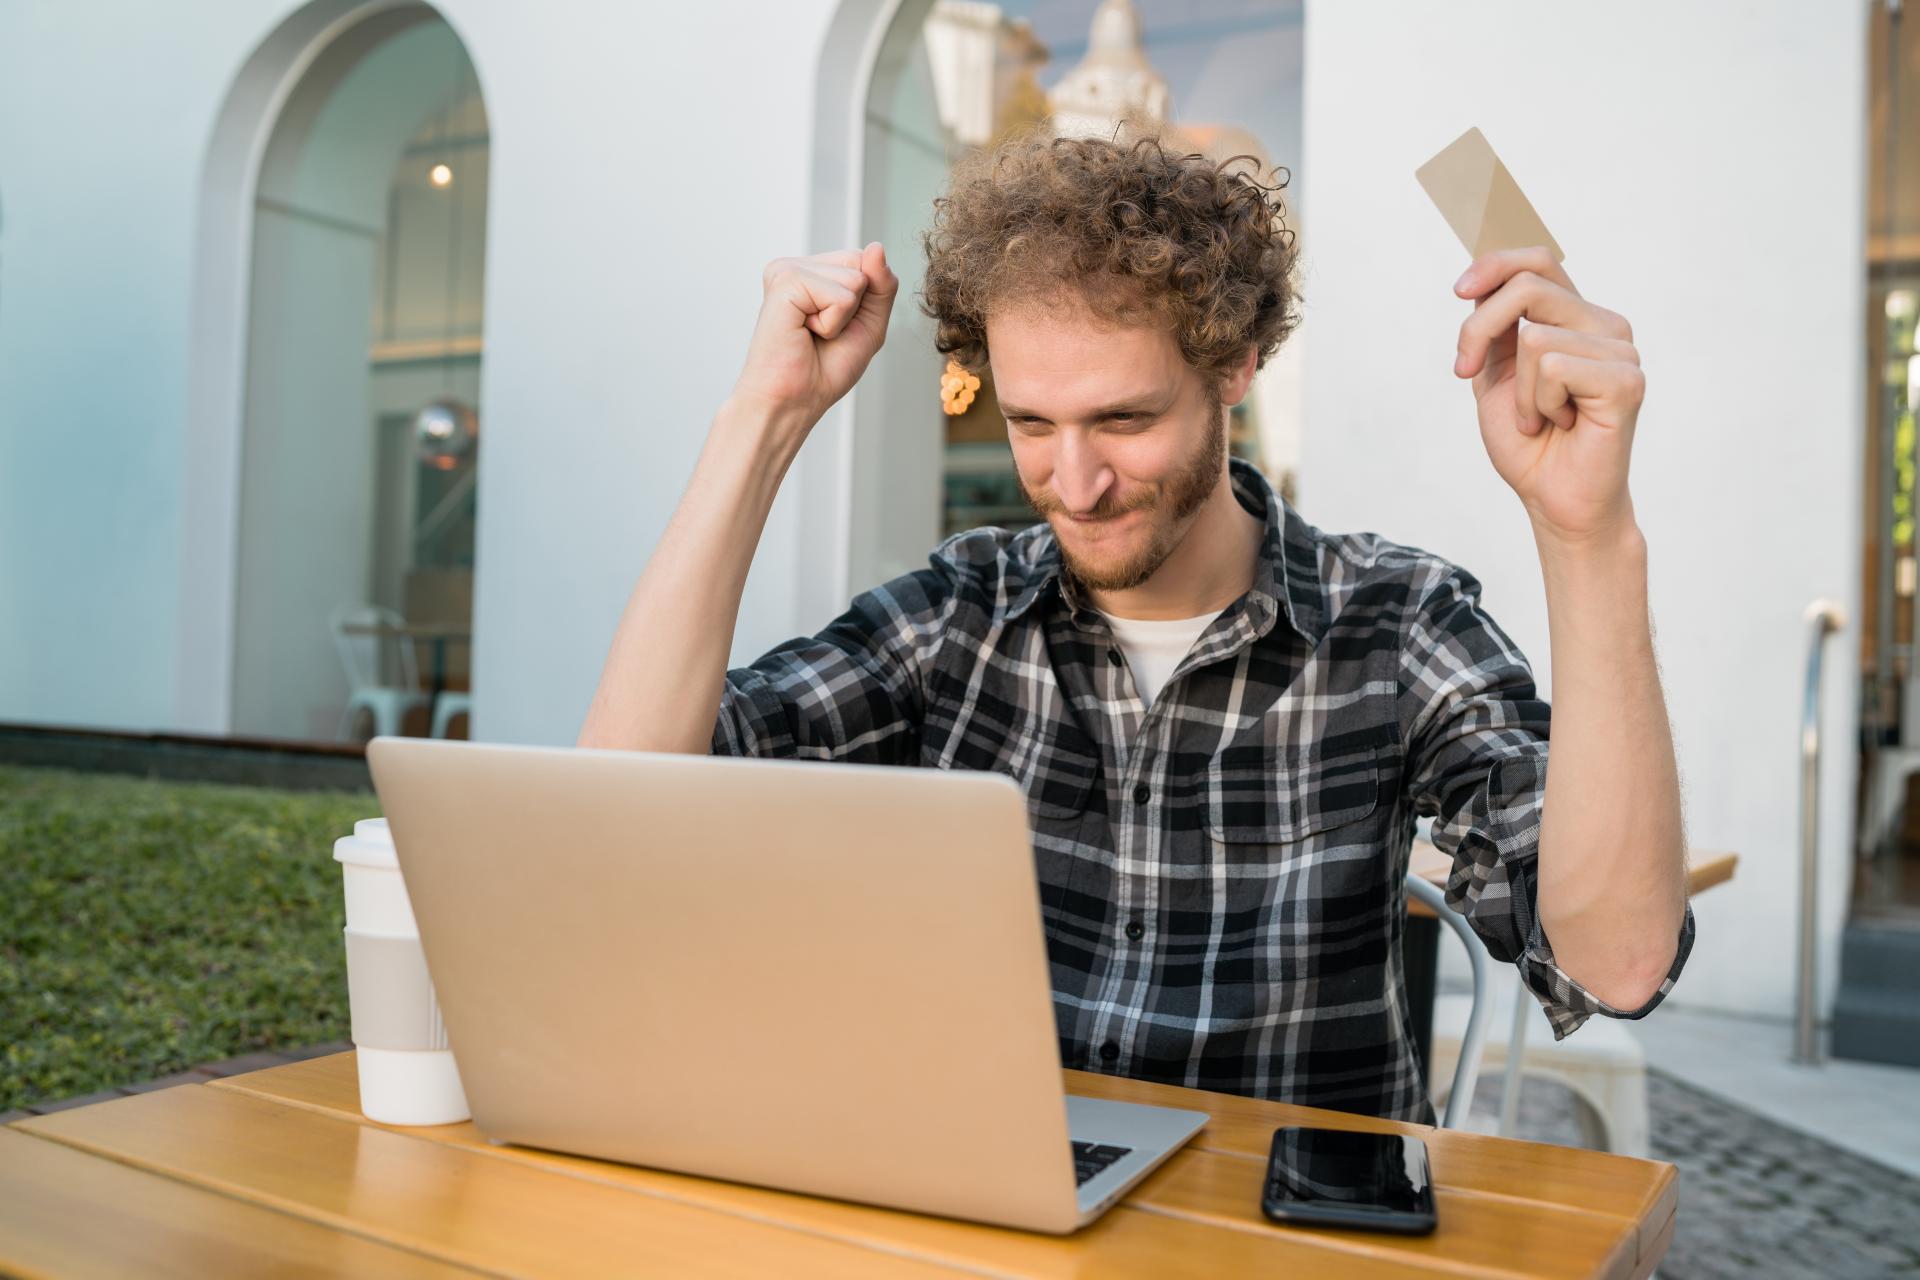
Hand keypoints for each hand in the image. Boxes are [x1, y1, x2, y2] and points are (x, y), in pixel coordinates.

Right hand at [729, 242, 898, 434]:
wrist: (794, 399)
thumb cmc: (825, 368)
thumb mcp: (869, 323)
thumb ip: (881, 285)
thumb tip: (876, 247)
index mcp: (813, 271)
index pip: (865, 261)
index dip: (865, 302)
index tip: (836, 328)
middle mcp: (798, 265)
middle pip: (861, 262)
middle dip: (856, 307)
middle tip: (823, 332)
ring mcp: (788, 269)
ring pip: (855, 277)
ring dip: (843, 318)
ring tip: (811, 333)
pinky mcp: (785, 280)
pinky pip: (841, 295)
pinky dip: (833, 323)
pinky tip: (804, 331)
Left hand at [1453, 247, 1644, 546]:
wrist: (1552, 498)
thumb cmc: (1529, 442)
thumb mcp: (1496, 374)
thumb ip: (1494, 327)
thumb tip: (1479, 280)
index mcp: (1576, 318)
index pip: (1539, 262)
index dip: (1494, 264)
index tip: (1459, 291)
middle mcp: (1604, 325)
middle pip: (1529, 286)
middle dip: (1479, 330)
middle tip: (1468, 371)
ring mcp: (1621, 349)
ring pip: (1534, 338)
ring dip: (1519, 391)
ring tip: (1541, 418)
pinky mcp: (1626, 379)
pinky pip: (1553, 368)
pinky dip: (1539, 405)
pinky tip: (1562, 424)